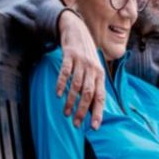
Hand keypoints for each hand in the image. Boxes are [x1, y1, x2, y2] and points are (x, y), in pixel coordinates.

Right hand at [54, 12, 105, 128]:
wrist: (77, 30)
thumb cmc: (86, 55)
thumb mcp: (94, 69)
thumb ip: (93, 85)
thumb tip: (92, 109)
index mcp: (100, 75)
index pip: (100, 97)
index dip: (98, 112)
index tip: (94, 127)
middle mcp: (93, 69)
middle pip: (88, 93)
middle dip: (83, 110)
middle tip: (76, 123)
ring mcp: (81, 62)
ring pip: (77, 85)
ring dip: (71, 101)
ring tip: (66, 113)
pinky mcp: (69, 55)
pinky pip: (65, 72)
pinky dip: (61, 84)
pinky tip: (58, 94)